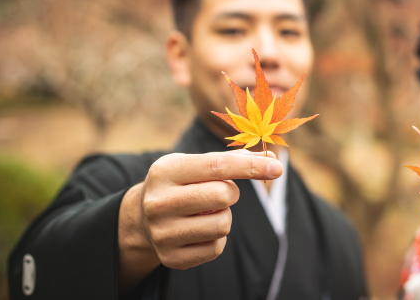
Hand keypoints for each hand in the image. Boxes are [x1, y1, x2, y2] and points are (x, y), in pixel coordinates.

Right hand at [117, 150, 282, 292]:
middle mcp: (159, 202)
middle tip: (218, 193)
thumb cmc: (180, 183)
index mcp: (166, 171)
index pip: (218, 166)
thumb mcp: (196, 164)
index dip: (251, 167)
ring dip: (223, 216)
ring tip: (205, 212)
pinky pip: (216, 248)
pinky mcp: (170, 258)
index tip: (277, 168)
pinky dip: (216, 238)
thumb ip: (232, 160)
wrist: (142, 217)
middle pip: (223, 195)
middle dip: (230, 193)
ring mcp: (162, 233)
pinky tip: (199, 230)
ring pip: (222, 224)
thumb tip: (271, 161)